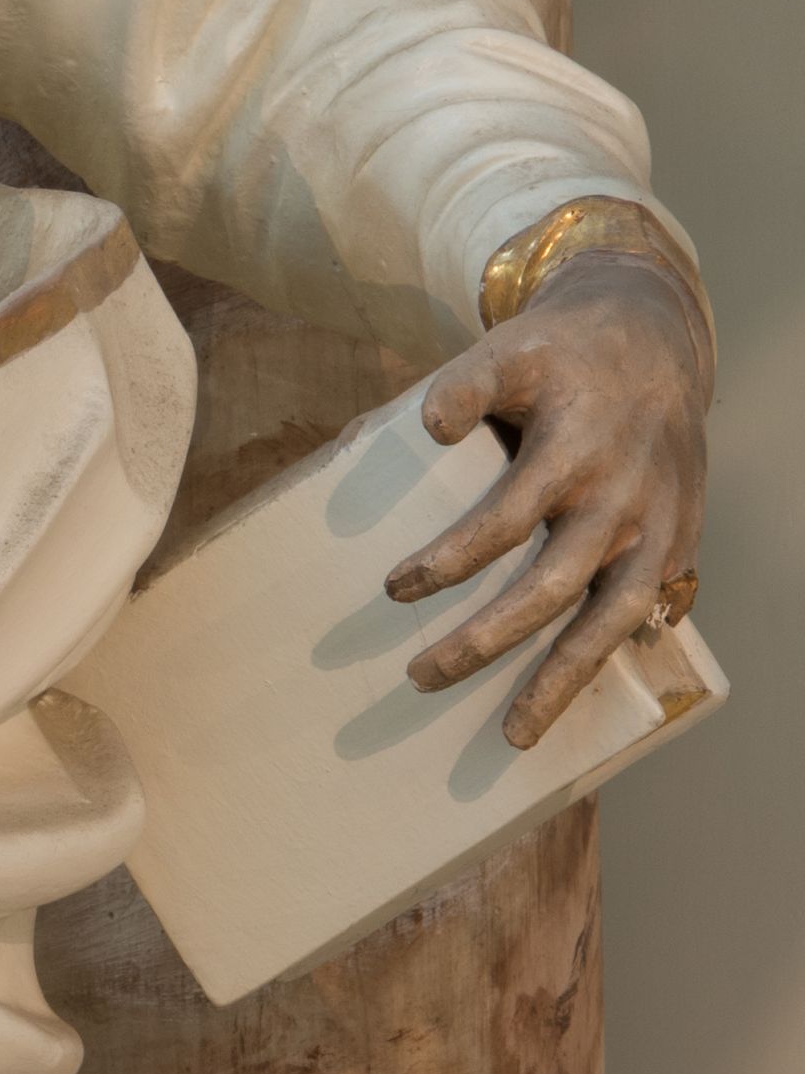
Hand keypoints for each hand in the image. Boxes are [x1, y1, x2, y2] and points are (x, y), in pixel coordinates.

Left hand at [389, 256, 709, 750]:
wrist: (655, 337)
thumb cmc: (563, 355)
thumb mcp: (510, 350)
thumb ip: (464, 385)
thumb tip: (427, 428)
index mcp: (577, 449)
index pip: (506, 519)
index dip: (449, 561)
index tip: (394, 589)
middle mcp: (622, 497)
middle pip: (553, 587)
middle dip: (486, 640)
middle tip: (423, 676)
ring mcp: (657, 528)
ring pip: (610, 622)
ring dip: (559, 682)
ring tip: (513, 736)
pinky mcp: (679, 545)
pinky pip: (645, 618)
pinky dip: (610, 660)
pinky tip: (567, 697)